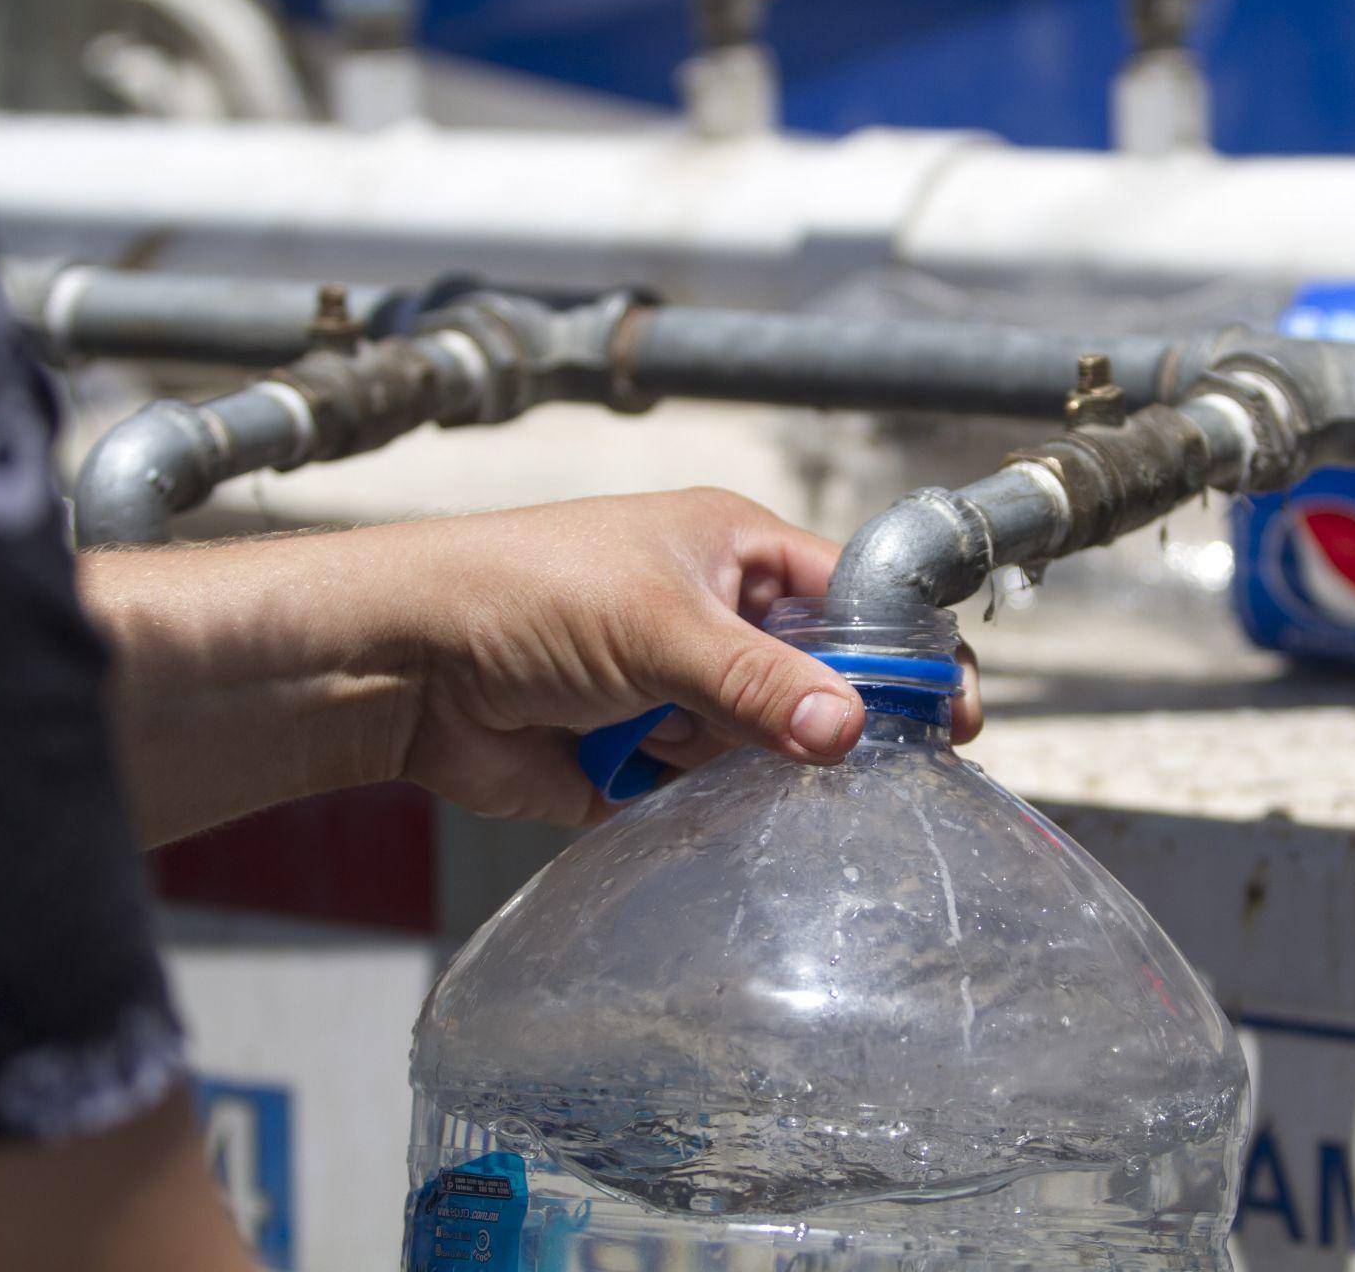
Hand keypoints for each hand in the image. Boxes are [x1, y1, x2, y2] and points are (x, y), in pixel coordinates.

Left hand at [81, 490, 981, 843]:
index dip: (904, 650)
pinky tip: (690, 797)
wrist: (401, 665)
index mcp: (734, 551)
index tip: (953, 711)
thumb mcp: (659, 625)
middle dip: (831, 721)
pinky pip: (709, 792)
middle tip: (877, 768)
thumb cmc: (524, 596)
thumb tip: (852, 731)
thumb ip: (758, 683)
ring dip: (755, 764)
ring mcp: (681, 689)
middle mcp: (716, 617)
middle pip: (817, 679)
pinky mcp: (642, 758)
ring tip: (720, 761)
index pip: (852, 597)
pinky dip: (707, 803)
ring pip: (766, 743)